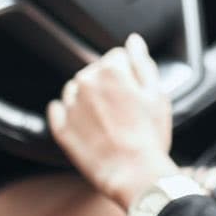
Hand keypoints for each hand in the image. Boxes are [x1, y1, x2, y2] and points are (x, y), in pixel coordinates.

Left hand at [47, 34, 174, 211]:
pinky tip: (87, 127)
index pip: (116, 57)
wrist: (134, 174)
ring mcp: (70, 105)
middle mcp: (86, 82)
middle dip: (108, 86)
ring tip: (108, 122)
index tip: (134, 92)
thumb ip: (142, 62)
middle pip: (95, 72)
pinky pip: (59, 111)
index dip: (129, 74)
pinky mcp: (61, 127)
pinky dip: (69, 114)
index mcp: (111, 70)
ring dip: (89, 99)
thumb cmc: (149, 136)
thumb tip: (134, 41)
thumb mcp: (157, 94)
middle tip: (125, 111)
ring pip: (77, 90)